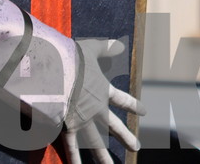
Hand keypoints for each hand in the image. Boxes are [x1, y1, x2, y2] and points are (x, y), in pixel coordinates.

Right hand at [62, 39, 146, 163]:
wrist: (54, 74)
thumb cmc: (71, 59)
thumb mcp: (91, 50)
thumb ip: (105, 49)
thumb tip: (120, 46)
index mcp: (102, 90)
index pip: (122, 99)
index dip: (133, 105)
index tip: (144, 113)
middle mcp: (95, 109)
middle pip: (114, 126)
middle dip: (125, 136)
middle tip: (136, 147)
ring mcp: (82, 121)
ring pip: (96, 142)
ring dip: (103, 156)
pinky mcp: (66, 128)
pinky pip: (72, 147)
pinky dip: (75, 159)